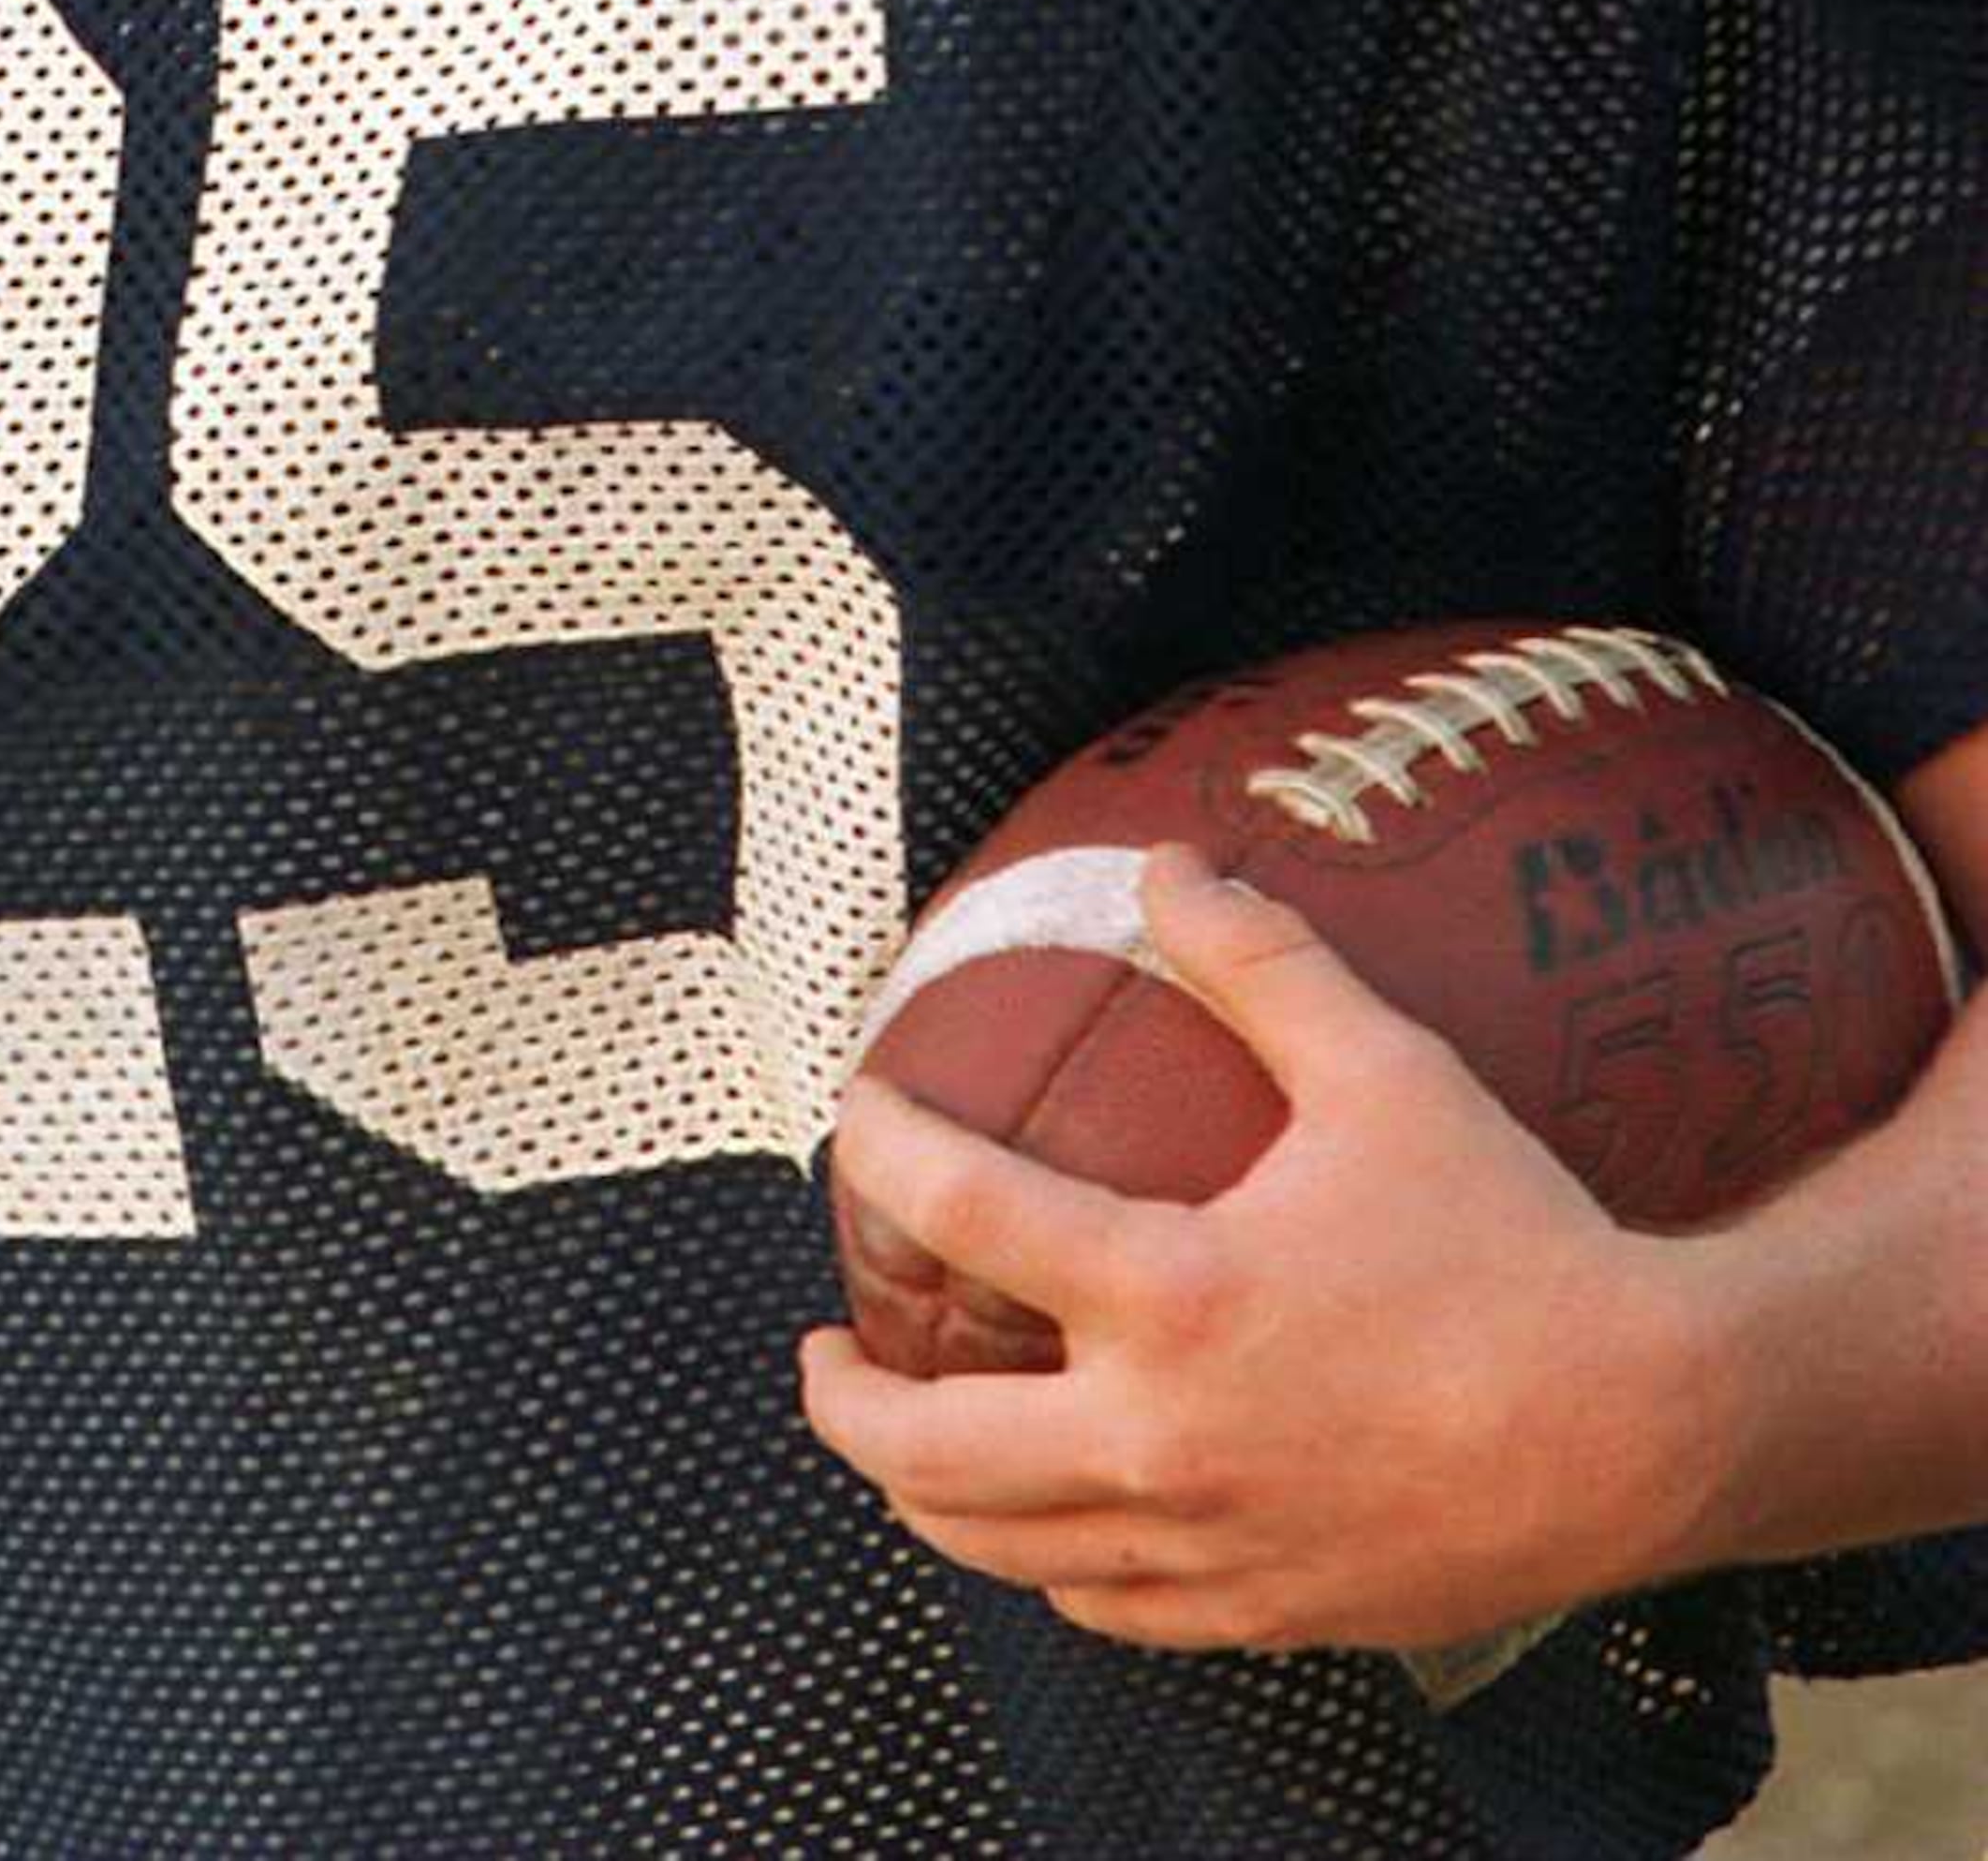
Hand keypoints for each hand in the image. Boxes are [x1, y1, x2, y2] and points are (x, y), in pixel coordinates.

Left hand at [797, 847, 1720, 1658]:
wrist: (1649, 1429)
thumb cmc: (1515, 1241)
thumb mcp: (1385, 1070)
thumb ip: (1261, 962)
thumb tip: (1164, 862)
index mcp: (1174, 1298)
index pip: (960, 1214)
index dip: (880, 1154)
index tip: (854, 1123)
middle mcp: (1166, 1442)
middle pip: (930, 1451)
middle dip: (843, 1399)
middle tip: (822, 1345)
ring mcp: (1211, 1547)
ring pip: (1004, 1549)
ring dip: (926, 1494)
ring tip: (902, 1438)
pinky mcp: (1268, 1610)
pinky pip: (1112, 1608)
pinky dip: (1050, 1562)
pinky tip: (1045, 1520)